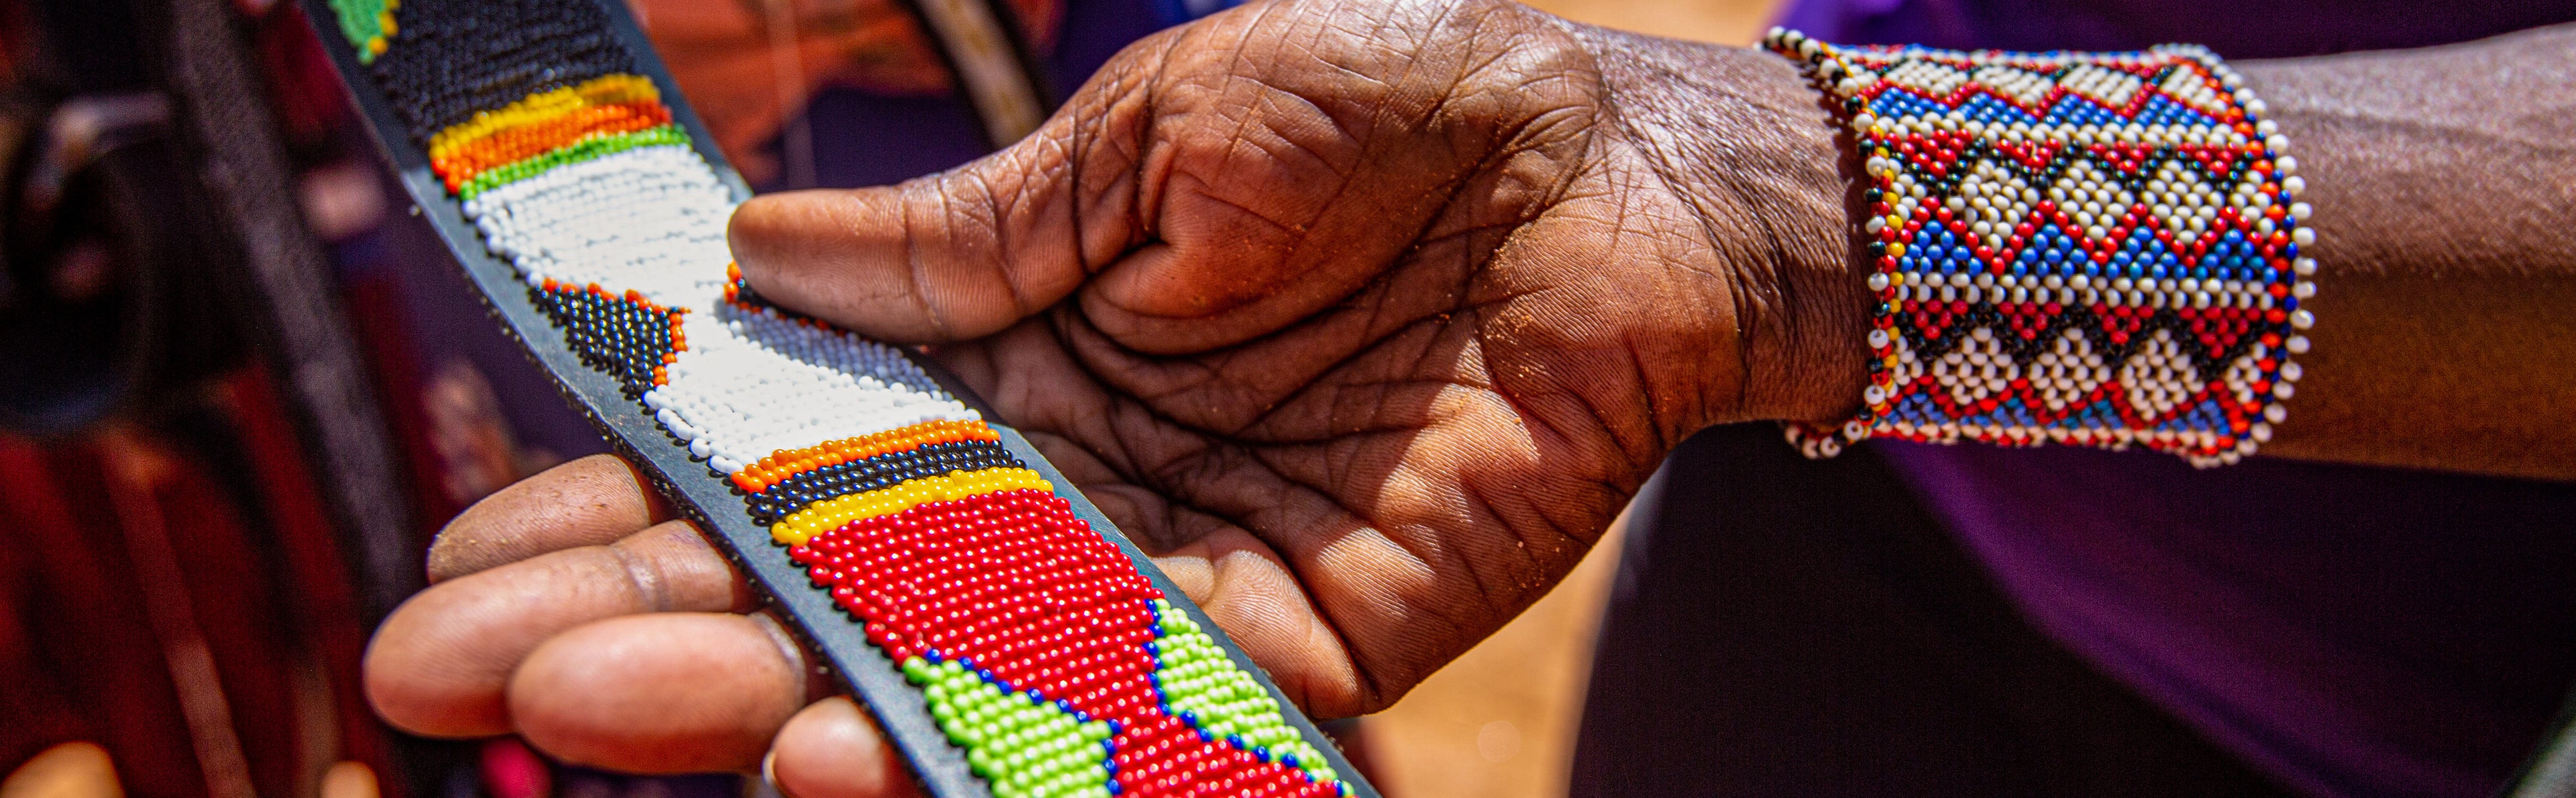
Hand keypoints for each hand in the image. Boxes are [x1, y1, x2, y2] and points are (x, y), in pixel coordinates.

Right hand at [365, 0, 1867, 791]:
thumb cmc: (1381, 110)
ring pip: (933, 667)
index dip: (620, 509)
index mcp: (1001, 356)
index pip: (771, 459)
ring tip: (592, 727)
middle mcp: (1055, 487)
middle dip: (634, 635)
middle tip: (444, 689)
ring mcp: (1161, 576)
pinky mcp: (1287, 644)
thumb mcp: (1142, 138)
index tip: (461, 566)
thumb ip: (962, 238)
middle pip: (815, 586)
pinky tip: (843, 761)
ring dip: (765, 703)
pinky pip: (1123, 713)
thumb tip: (746, 261)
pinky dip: (985, 740)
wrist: (1602, 172)